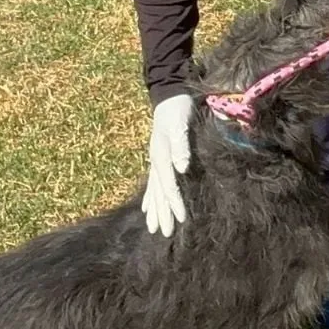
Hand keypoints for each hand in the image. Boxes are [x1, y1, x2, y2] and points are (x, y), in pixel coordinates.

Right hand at [142, 94, 192, 236]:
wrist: (168, 94)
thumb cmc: (177, 109)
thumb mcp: (180, 124)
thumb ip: (181, 146)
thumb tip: (182, 168)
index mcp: (161, 155)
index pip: (168, 185)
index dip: (174, 202)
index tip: (181, 219)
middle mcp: (156, 161)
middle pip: (158, 192)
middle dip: (162, 213)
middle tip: (165, 234)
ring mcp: (155, 160)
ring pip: (154, 190)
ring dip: (154, 210)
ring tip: (153, 229)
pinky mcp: (158, 157)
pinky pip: (152, 182)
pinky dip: (149, 197)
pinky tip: (146, 208)